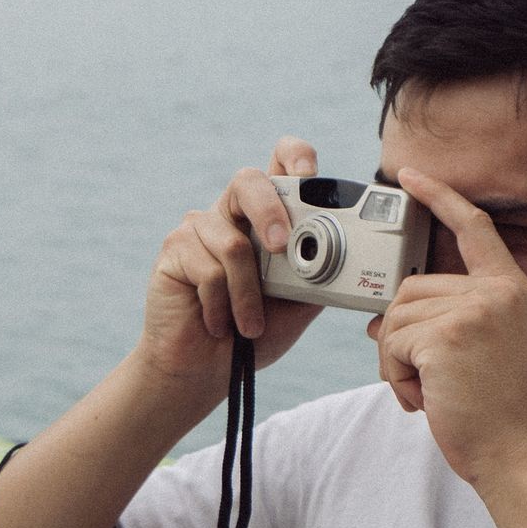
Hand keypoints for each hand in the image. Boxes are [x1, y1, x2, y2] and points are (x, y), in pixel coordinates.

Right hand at [138, 140, 325, 388]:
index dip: (294, 157)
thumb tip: (352, 257)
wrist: (205, 370)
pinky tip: (218, 324)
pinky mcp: (174, 249)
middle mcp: (231, 213)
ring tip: (250, 326)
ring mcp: (198, 229)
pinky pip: (209, 270)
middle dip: (270, 212)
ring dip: (248, 296)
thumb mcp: (299, 303)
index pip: (279, 162)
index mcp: (266, 216)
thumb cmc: (253, 333)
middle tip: (281, 247)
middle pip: (248, 180)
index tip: (310, 174)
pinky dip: (222, 306)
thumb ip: (320, 274)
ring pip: (234, 244)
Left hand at [370, 166, 526, 487]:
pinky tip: (427, 399)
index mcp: (510, 290)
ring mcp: (472, 312)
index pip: (473, 229)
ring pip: (394, 319)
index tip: (412, 176)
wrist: (516, 454)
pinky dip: (396, 377)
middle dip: (402, 339)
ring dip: (397, 363)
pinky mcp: (446, 336)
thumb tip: (377, 319)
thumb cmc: (495, 411)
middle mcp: (495, 293)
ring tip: (433, 392)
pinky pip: (390, 344)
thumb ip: (446, 321)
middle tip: (431, 381)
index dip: (441, 198)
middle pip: (409, 290)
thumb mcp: (483, 349)